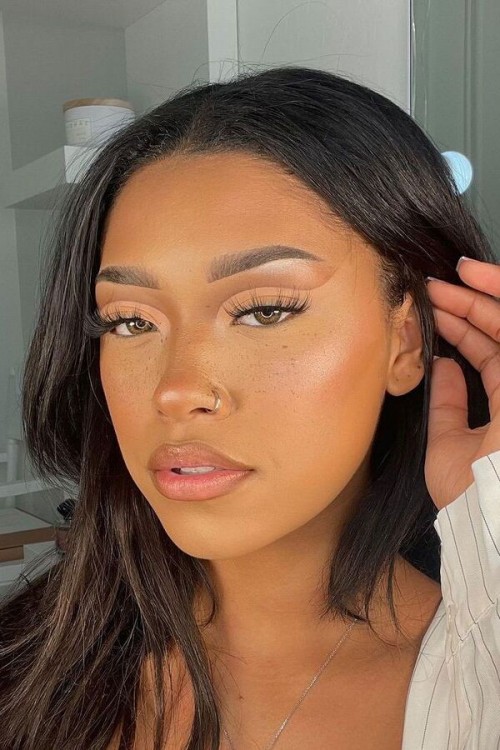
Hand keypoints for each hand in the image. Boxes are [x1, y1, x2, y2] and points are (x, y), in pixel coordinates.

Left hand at [425, 256, 499, 510]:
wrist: (488, 517)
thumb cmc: (469, 492)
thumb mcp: (449, 442)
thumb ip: (449, 403)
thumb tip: (442, 365)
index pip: (492, 356)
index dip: (466, 330)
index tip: (435, 310)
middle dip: (469, 304)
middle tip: (433, 286)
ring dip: (479, 297)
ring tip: (442, 281)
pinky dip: (494, 304)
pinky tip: (470, 283)